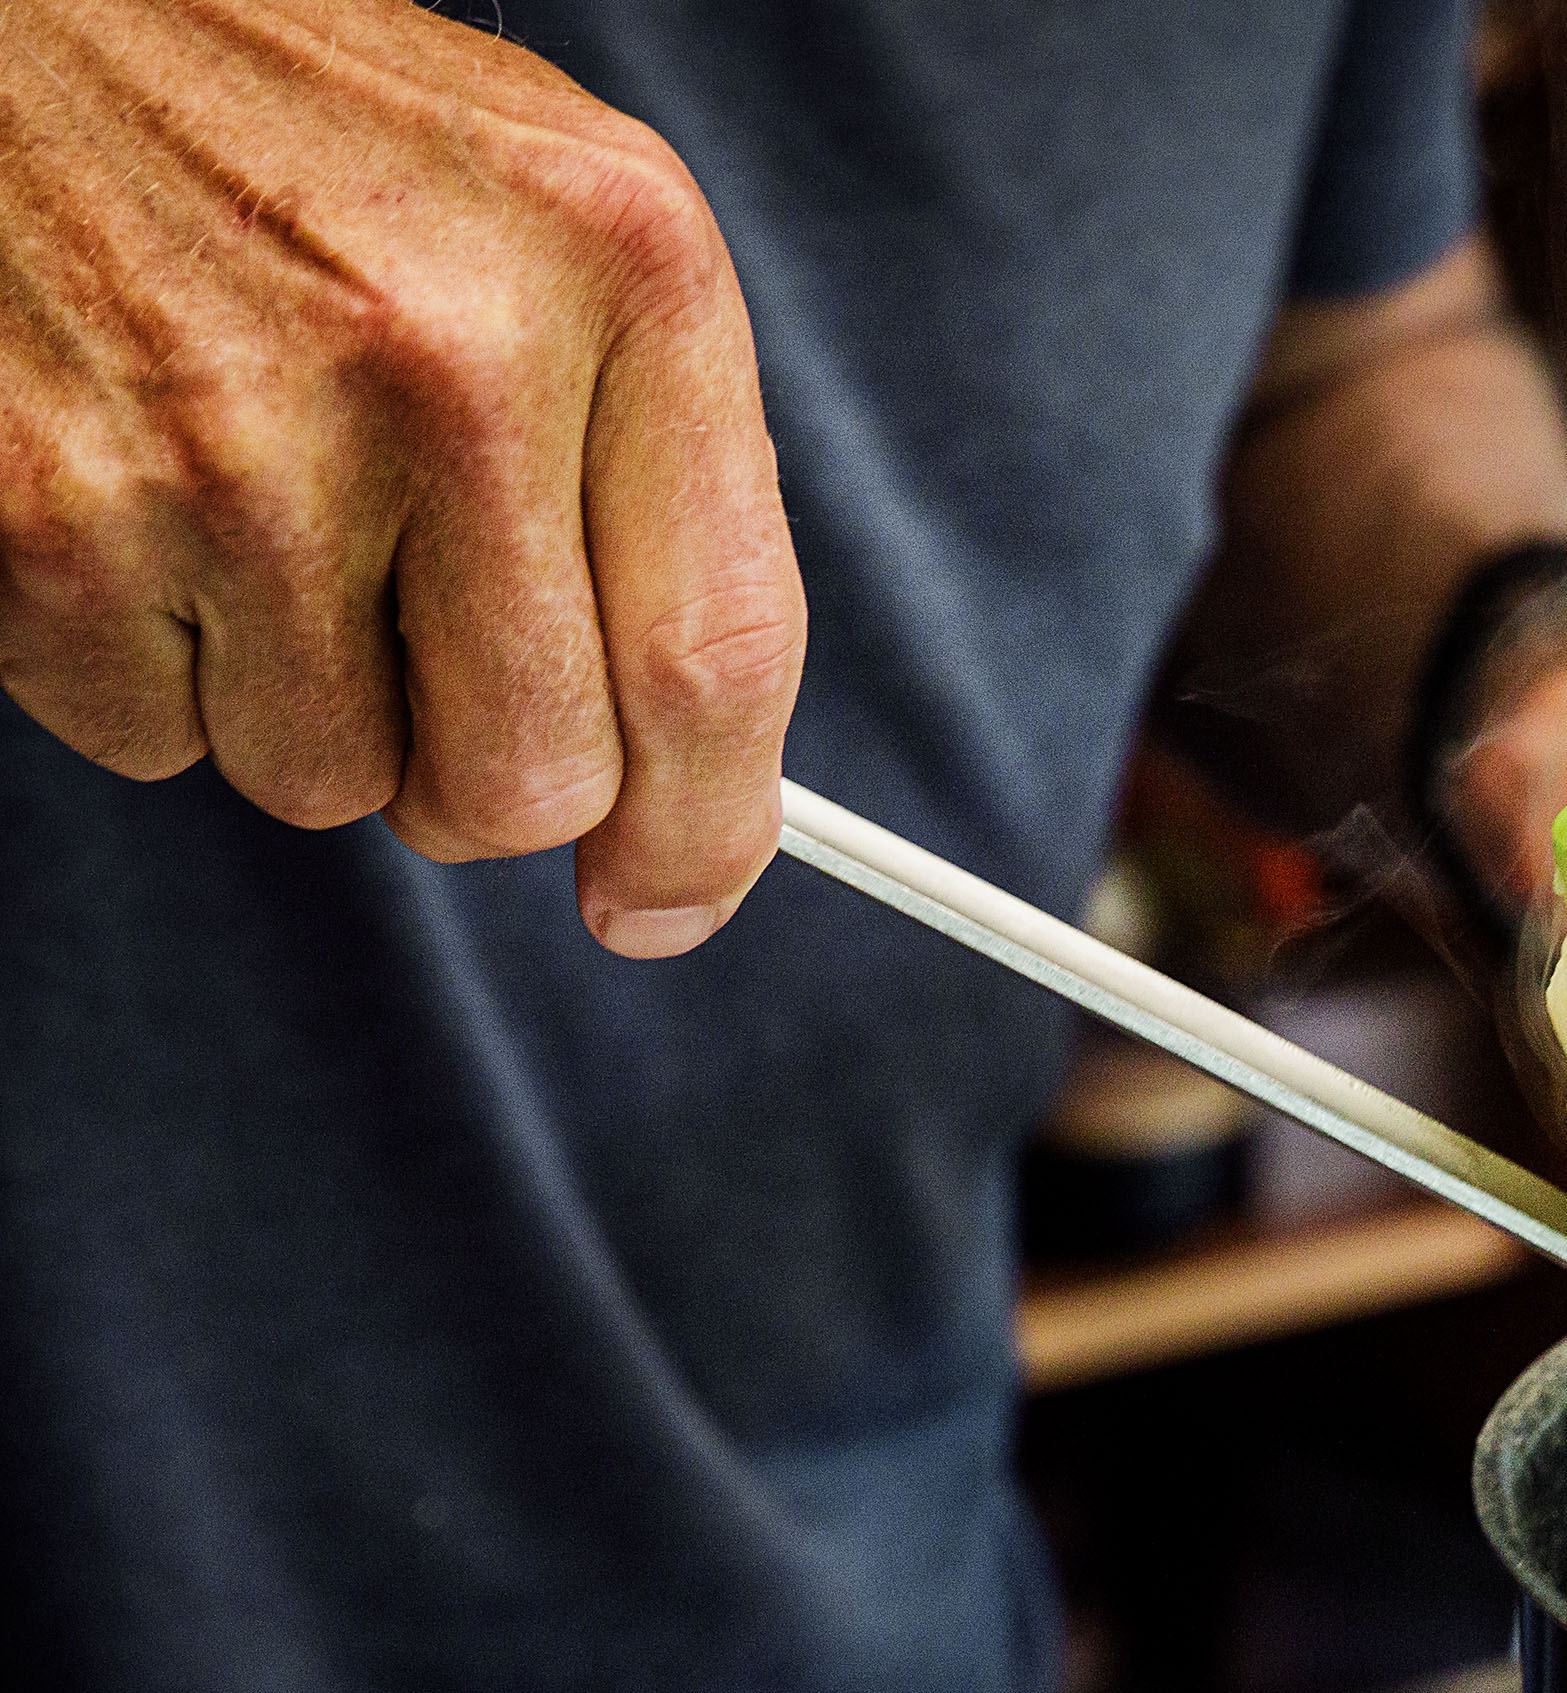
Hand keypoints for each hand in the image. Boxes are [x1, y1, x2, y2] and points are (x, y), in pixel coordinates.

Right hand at [0, 0, 802, 953]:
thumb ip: (665, 501)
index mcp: (622, 268)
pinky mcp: (53, 511)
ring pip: (329, 782)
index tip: (669, 899)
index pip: (717, 663)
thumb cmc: (314, 136)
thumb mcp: (563, 238)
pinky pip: (152, 742)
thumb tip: (682, 821)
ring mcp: (238, 437)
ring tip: (254, 500)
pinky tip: (139, 489)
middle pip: (528, 780)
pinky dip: (150, 662)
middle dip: (480, 781)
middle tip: (418, 657)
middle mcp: (449, 352)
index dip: (706, 834)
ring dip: (301, 701)